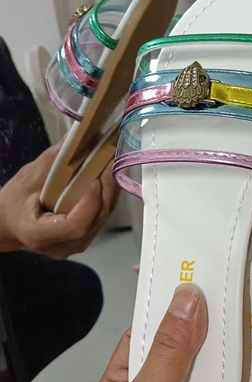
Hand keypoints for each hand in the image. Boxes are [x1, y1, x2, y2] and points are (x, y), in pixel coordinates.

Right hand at [0, 143, 116, 257]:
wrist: (9, 224)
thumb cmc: (15, 201)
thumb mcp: (28, 177)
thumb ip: (55, 159)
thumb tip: (81, 135)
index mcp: (40, 236)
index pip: (75, 225)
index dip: (90, 203)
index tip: (94, 178)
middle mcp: (62, 247)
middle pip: (94, 220)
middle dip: (106, 188)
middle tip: (112, 160)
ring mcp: (75, 246)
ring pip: (102, 219)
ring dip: (110, 190)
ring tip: (112, 164)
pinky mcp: (84, 239)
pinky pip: (101, 218)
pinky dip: (106, 196)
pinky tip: (107, 177)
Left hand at [81, 284, 249, 381]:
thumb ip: (173, 350)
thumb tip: (187, 302)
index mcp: (129, 378)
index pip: (152, 326)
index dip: (174, 299)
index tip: (196, 270)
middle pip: (191, 340)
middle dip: (210, 317)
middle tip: (232, 280)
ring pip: (218, 361)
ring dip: (233, 341)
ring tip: (250, 303)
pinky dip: (251, 370)